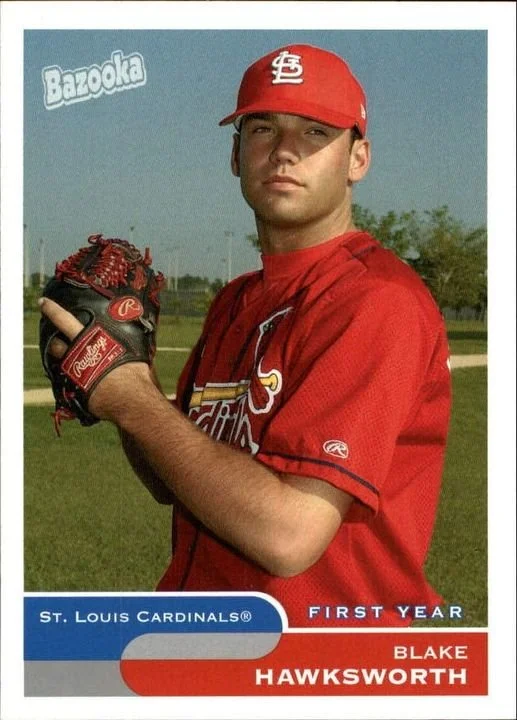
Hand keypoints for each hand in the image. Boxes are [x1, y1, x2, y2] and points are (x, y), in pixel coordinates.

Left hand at [39, 297, 151, 421]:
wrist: (130, 399)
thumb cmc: (135, 373)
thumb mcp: (133, 350)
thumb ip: (125, 342)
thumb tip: (136, 332)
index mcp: (91, 338)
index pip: (65, 320)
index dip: (52, 310)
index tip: (42, 303)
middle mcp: (77, 354)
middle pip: (55, 345)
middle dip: (54, 342)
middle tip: (58, 342)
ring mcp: (73, 373)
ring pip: (59, 365)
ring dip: (61, 363)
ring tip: (69, 363)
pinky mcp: (74, 390)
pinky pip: (67, 383)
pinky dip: (71, 381)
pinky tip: (78, 382)